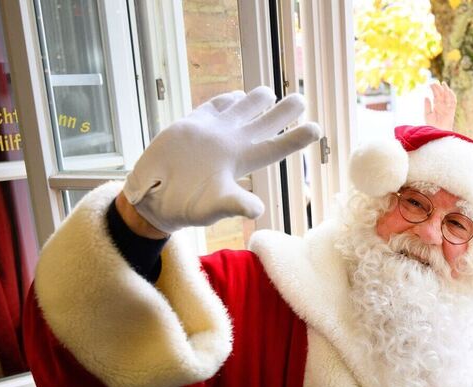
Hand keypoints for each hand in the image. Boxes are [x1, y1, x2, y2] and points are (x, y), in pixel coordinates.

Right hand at [122, 87, 320, 233]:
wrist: (154, 199)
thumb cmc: (185, 208)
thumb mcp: (211, 208)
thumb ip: (234, 204)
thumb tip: (257, 210)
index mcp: (241, 163)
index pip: (274, 147)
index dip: (295, 138)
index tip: (317, 129)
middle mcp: (231, 146)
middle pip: (264, 124)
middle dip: (283, 112)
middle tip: (302, 98)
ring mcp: (212, 134)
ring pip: (241, 111)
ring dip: (256, 99)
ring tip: (271, 91)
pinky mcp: (191, 126)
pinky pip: (213, 109)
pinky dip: (226, 100)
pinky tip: (237, 95)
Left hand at [424, 82, 457, 130]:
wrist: (438, 132)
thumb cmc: (432, 125)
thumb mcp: (428, 114)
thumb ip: (427, 106)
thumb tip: (426, 96)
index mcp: (437, 106)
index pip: (436, 96)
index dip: (434, 90)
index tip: (431, 84)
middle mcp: (442, 106)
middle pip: (442, 95)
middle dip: (439, 88)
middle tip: (435, 82)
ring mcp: (447, 108)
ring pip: (448, 97)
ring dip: (446, 90)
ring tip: (442, 84)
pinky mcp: (452, 111)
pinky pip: (453, 102)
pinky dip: (452, 96)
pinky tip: (449, 91)